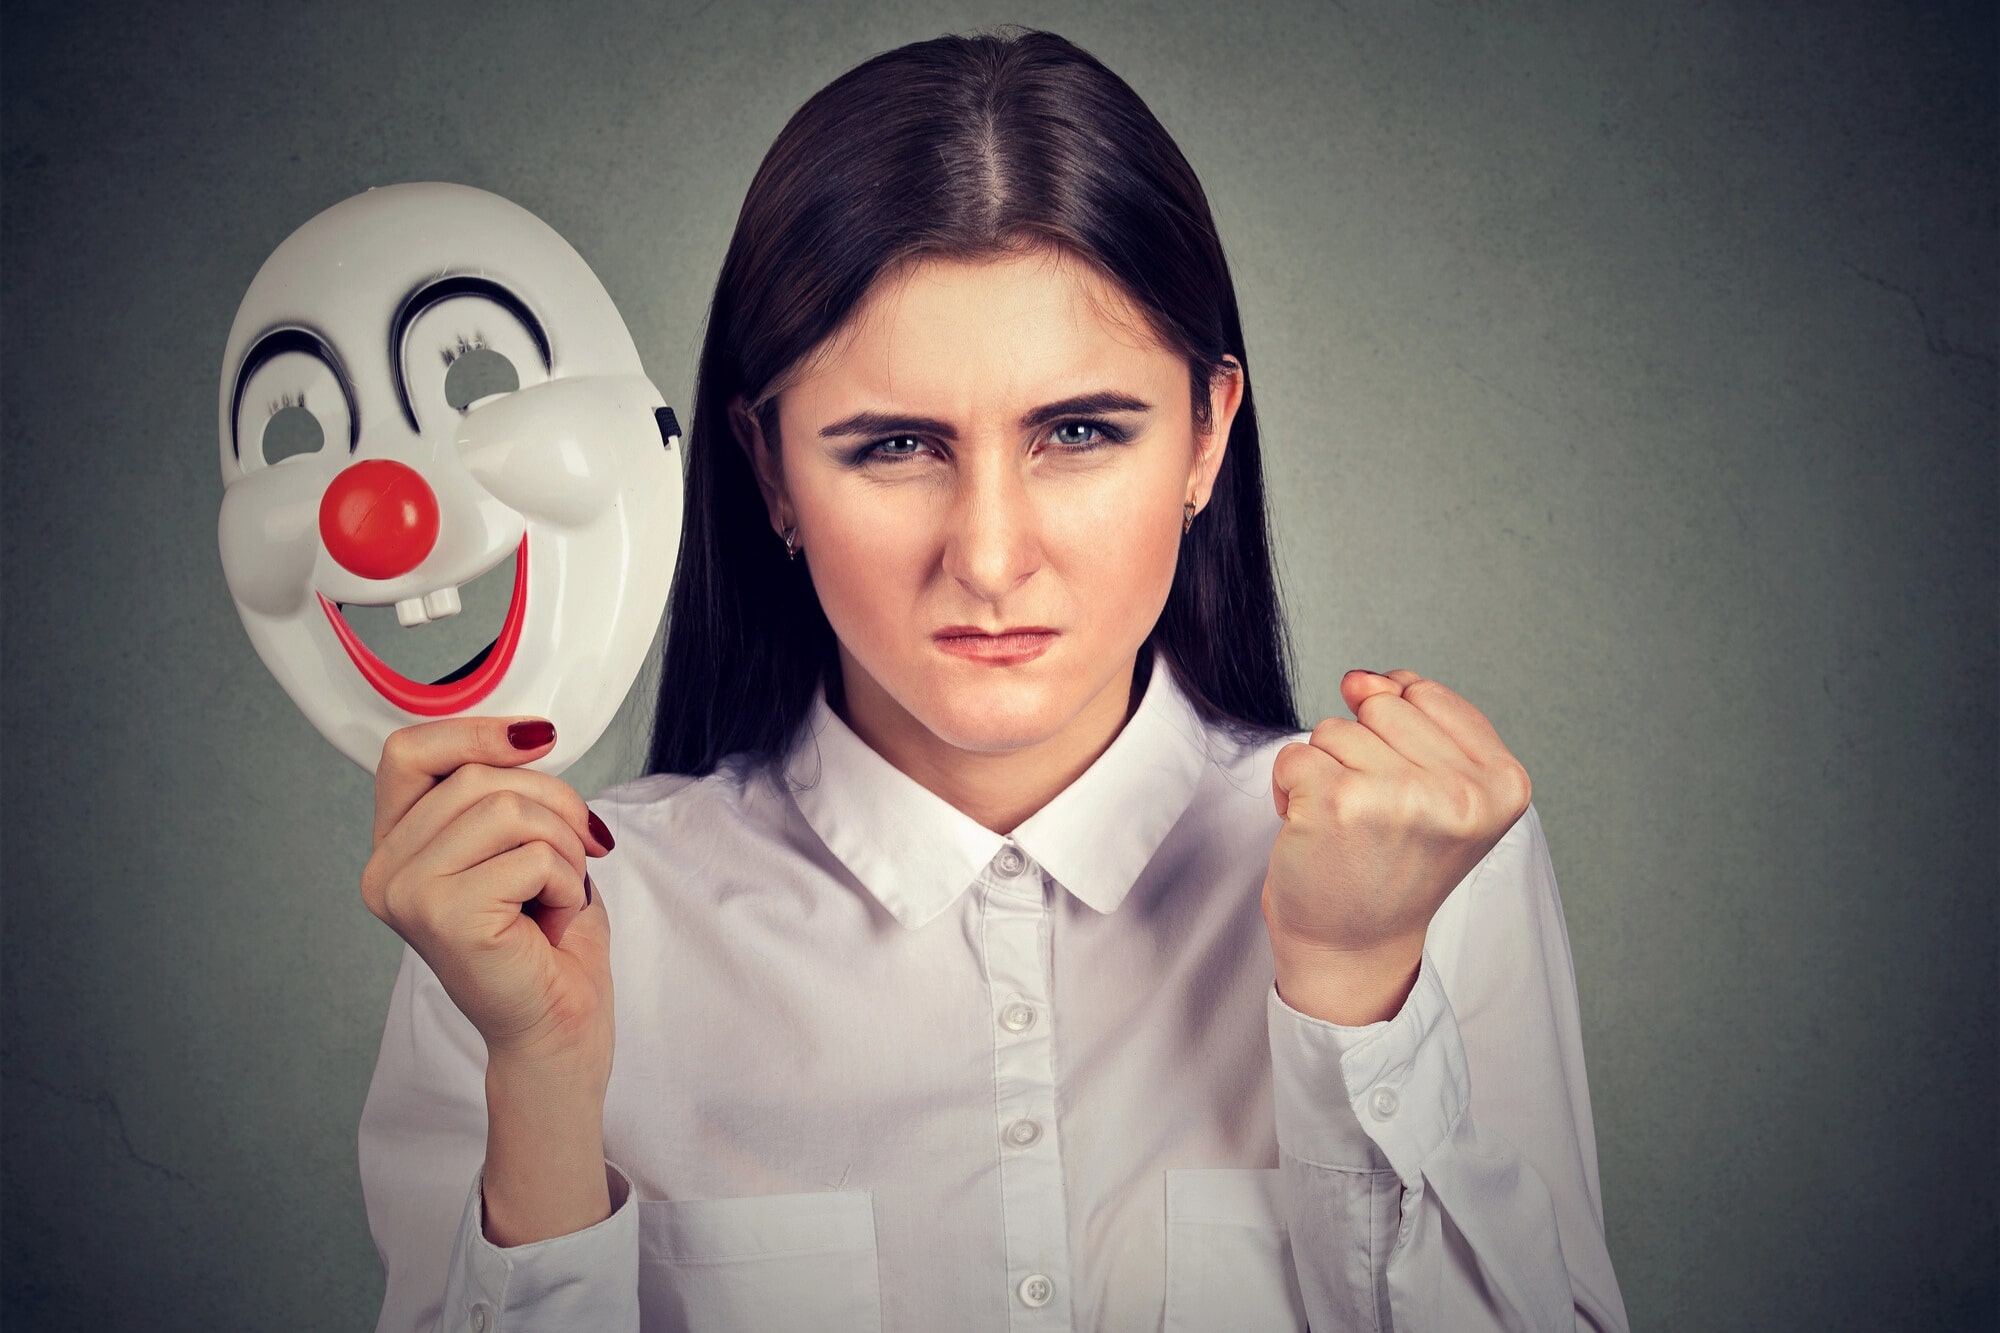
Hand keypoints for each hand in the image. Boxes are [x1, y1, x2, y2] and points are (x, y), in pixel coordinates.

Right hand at [359, 716, 616, 1080]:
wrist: (557, 1029)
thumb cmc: (545, 940)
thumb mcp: (519, 842)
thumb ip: (500, 791)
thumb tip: (528, 732)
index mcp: (395, 846)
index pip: (408, 751)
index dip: (477, 731)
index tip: (539, 738)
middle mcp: (385, 870)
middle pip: (475, 776)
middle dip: (553, 800)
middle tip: (581, 845)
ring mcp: (409, 894)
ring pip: (505, 809)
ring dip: (562, 842)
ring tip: (561, 888)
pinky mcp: (445, 917)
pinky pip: (530, 856)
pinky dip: (566, 880)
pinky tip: (553, 917)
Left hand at [1262, 669, 1531, 1023]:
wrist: (1353, 947)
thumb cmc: (1391, 865)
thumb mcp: (1435, 786)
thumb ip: (1411, 715)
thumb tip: (1363, 679)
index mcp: (1503, 783)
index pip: (1425, 695)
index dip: (1397, 737)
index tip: (1406, 798)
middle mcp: (1462, 793)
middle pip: (1381, 706)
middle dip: (1362, 752)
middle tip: (1374, 818)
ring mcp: (1403, 797)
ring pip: (1336, 729)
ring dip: (1327, 773)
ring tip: (1348, 829)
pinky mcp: (1340, 802)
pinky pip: (1294, 754)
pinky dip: (1290, 789)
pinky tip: (1315, 831)